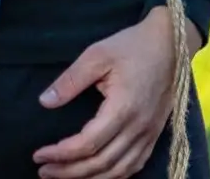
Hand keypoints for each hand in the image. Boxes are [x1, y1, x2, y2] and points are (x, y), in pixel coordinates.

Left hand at [32, 8, 200, 178]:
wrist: (171, 44)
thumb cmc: (132, 46)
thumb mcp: (96, 55)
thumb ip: (70, 81)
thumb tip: (44, 102)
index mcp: (123, 109)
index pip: (87, 144)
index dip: (60, 154)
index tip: (39, 154)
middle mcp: (138, 128)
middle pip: (101, 163)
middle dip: (69, 172)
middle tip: (43, 171)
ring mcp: (149, 133)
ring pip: (119, 170)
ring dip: (89, 178)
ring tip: (63, 176)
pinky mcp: (154, 133)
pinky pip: (135, 165)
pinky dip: (114, 176)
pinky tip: (97, 175)